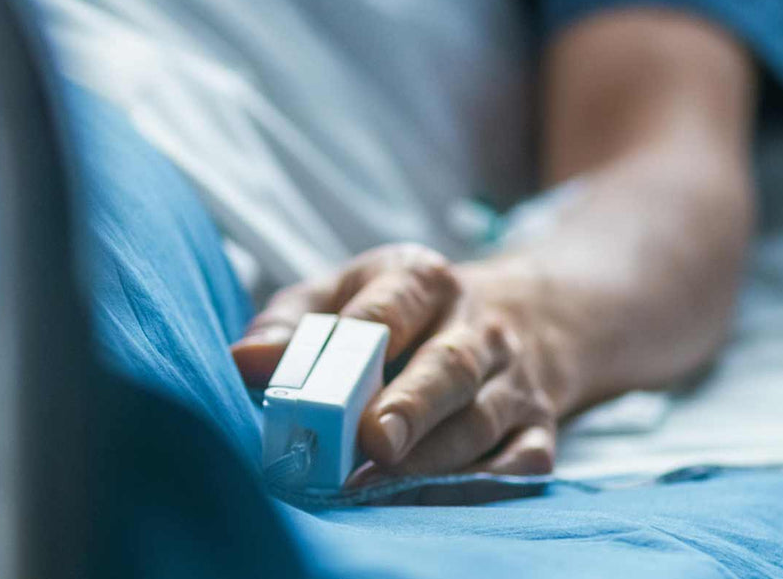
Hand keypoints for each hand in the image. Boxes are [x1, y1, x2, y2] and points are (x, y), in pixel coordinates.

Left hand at [232, 244, 567, 488]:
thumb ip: (289, 324)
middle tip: (374, 443)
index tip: (334, 382)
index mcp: (423, 280)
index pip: (394, 305)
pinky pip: (519, 463)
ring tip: (379, 487)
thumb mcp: (340, 294)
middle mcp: (478, 327)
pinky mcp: (538, 427)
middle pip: (448, 366)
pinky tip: (429, 501)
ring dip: (432, 459)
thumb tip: (244, 362)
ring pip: (480, 420)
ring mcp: (513, 379)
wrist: (512, 318)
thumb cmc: (397, 315)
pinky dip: (478, 487)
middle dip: (411, 406)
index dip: (365, 338)